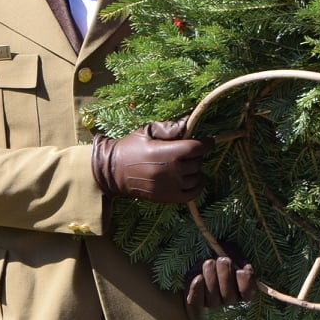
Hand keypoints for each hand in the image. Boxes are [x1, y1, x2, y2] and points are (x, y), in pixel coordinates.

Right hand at [92, 119, 209, 202]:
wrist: (111, 171)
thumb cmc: (130, 147)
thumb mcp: (147, 131)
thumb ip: (170, 127)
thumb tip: (189, 121)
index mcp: (165, 152)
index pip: (196, 148)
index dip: (206, 143)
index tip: (209, 140)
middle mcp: (170, 170)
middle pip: (197, 162)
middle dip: (197, 155)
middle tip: (190, 151)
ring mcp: (169, 186)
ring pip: (196, 177)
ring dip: (197, 170)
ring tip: (190, 164)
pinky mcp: (166, 197)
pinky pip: (192, 194)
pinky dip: (199, 186)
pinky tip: (197, 179)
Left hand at [186, 256, 255, 309]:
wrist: (199, 255)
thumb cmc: (219, 253)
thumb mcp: (232, 252)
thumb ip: (239, 260)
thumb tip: (244, 269)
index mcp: (242, 288)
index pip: (248, 294)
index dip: (245, 284)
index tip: (241, 271)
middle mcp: (229, 299)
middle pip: (229, 296)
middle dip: (225, 276)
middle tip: (222, 260)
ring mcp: (212, 302)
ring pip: (213, 300)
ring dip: (211, 278)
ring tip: (209, 262)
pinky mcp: (196, 302)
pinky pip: (196, 303)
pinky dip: (197, 290)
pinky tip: (199, 277)